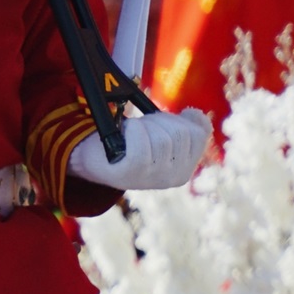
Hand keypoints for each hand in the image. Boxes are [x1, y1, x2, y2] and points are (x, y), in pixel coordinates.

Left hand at [69, 107, 211, 191]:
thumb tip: (195, 115)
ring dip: (145, 124)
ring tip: (132, 132)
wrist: (95, 160)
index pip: (198, 134)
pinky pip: (141, 141)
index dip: (180, 119)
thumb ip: (187, 127)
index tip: (162, 121)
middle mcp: (173, 178)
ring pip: (162, 137)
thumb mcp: (164, 137)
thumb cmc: (131, 144)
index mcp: (184, 171)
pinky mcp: (132, 172)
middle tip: (143, 126)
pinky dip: (132, 129)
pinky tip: (126, 131)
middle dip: (160, 120)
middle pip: (181, 133)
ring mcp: (153, 177)